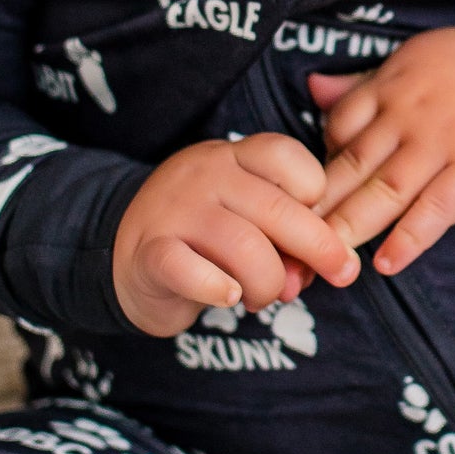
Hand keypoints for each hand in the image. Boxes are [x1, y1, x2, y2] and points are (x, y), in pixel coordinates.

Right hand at [113, 133, 358, 335]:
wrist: (120, 253)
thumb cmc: (203, 236)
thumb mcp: (244, 213)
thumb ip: (285, 230)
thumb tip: (330, 266)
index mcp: (231, 157)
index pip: (286, 155)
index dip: (315, 192)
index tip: (316, 221)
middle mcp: (203, 176)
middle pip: (278, 209)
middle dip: (319, 249)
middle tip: (335, 275)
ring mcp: (173, 212)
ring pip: (245, 247)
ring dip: (270, 283)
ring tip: (264, 297)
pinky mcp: (150, 254)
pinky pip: (190, 270)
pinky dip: (217, 289)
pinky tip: (228, 297)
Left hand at [310, 28, 454, 274]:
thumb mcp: (409, 62)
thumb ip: (363, 85)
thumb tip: (313, 89)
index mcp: (388, 90)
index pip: (337, 129)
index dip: (311, 168)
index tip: (293, 203)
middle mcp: (407, 118)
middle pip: (351, 166)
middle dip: (316, 208)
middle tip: (286, 244)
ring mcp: (440, 145)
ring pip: (385, 191)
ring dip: (352, 227)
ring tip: (325, 259)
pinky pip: (436, 209)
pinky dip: (410, 238)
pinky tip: (387, 263)